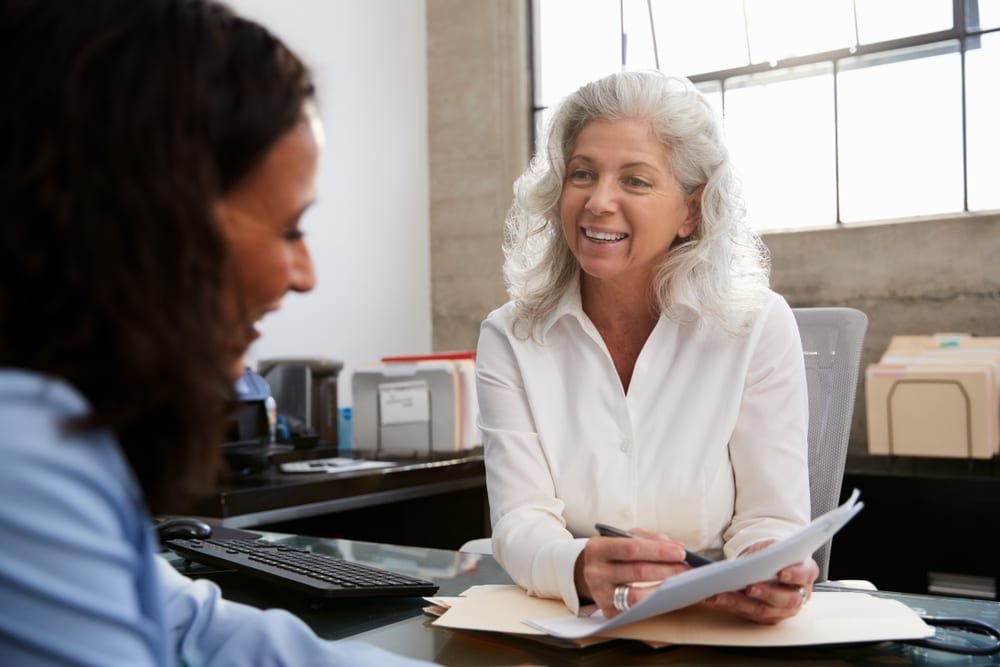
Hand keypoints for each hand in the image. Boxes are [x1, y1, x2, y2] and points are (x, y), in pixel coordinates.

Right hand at [575, 528, 688, 617]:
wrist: (586, 572)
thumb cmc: (612, 552)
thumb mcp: (623, 538)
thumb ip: (649, 539)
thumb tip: (677, 547)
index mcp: (598, 549)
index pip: (631, 549)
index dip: (658, 551)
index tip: (680, 552)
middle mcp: (595, 572)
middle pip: (637, 572)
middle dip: (668, 570)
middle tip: (688, 569)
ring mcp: (600, 594)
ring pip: (637, 595)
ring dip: (664, 589)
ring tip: (682, 583)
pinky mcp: (608, 612)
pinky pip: (636, 610)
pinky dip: (655, 603)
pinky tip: (668, 597)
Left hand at [700, 540, 818, 623]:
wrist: (768, 564)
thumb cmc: (772, 554)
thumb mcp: (772, 544)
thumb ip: (771, 550)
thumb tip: (760, 556)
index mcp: (805, 573)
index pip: (805, 574)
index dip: (795, 574)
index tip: (781, 573)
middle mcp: (797, 595)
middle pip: (784, 599)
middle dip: (765, 593)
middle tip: (749, 587)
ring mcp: (782, 609)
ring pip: (762, 610)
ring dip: (739, 603)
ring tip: (721, 594)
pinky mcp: (765, 617)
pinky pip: (747, 613)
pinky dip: (729, 606)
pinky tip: (714, 599)